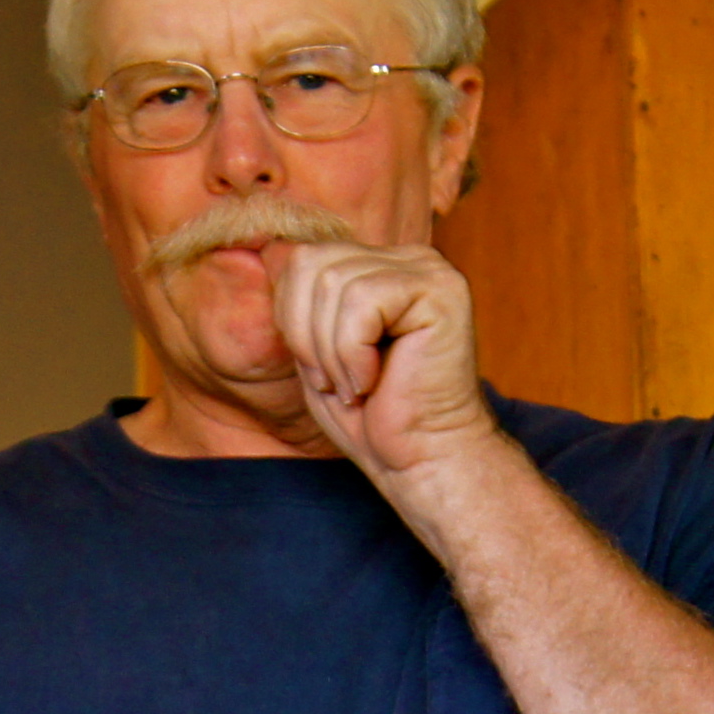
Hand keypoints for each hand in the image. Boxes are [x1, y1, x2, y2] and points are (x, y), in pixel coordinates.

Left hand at [263, 239, 499, 479]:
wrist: (422, 458)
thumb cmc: (371, 414)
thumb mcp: (317, 348)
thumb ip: (303, 300)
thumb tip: (273, 255)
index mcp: (381, 266)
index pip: (303, 259)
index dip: (292, 318)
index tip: (319, 369)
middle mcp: (408, 259)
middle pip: (312, 262)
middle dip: (305, 333)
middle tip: (333, 381)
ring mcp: (429, 271)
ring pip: (333, 282)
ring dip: (330, 350)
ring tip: (356, 385)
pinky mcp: (441, 291)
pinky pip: (363, 301)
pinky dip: (353, 352)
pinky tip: (374, 381)